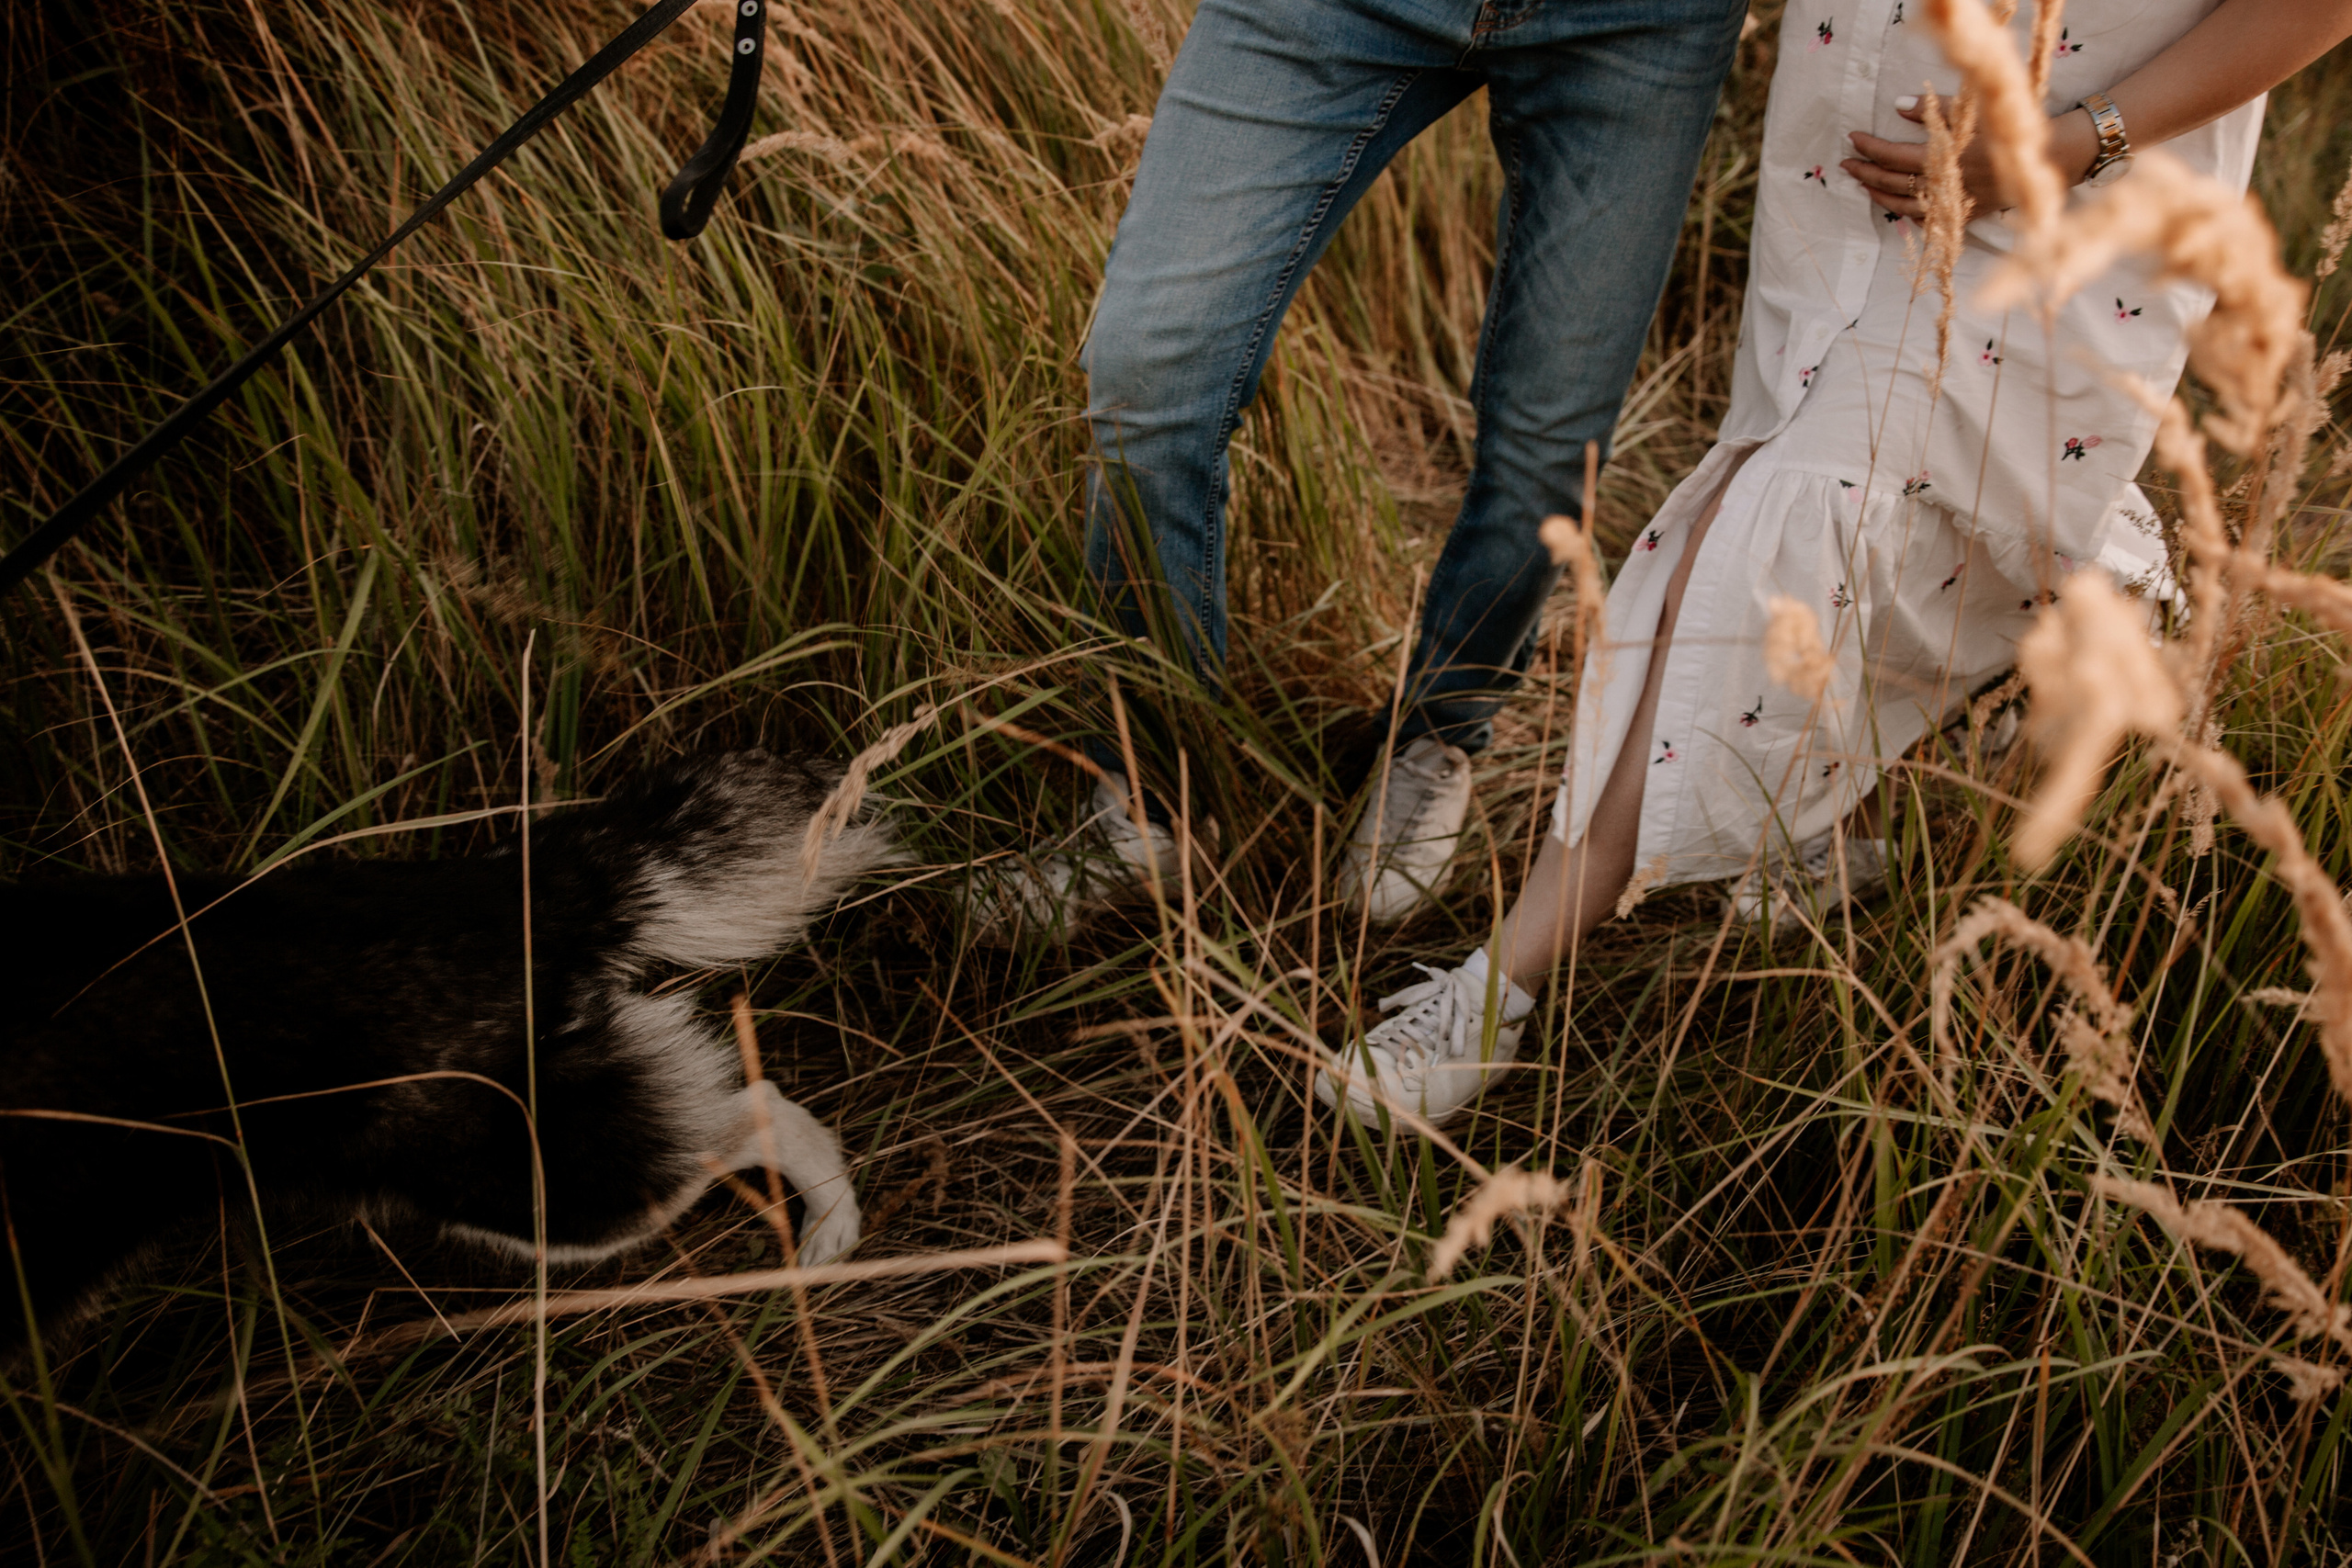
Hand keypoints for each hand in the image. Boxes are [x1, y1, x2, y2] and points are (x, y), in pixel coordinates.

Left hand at [1841, 95, 2097, 220]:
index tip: (1852, 138)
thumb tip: (1896, 106)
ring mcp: (1953, 203)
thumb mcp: (1971, 109)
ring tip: (1861, 184)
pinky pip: (1927, 220)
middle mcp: (1944, 183)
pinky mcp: (1965, 215)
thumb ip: (1932, 109)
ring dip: (1878, 194)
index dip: (1869, 147)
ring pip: (1903, 205)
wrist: (2048, 157)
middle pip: (1892, 182)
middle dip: (1865, 172)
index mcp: (1944, 156)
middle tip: (1846, 164)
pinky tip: (1893, 205)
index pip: (1893, 155)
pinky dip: (1906, 213)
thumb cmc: (2008, 126)